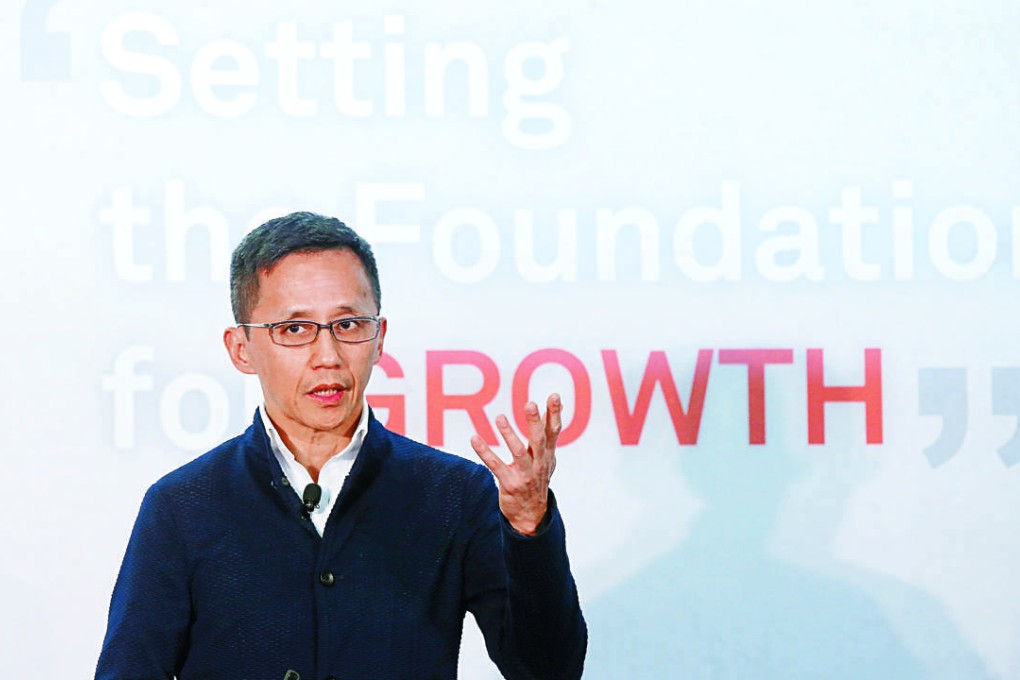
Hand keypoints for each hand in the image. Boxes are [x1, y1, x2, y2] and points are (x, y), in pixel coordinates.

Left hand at [470, 394, 561, 535]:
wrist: (531, 515)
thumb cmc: (538, 478)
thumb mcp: (547, 456)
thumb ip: (550, 431)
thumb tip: (558, 404)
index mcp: (547, 455)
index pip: (553, 431)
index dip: (554, 414)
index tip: (554, 396)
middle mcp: (539, 464)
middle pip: (538, 440)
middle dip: (534, 422)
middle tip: (530, 404)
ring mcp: (524, 475)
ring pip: (518, 452)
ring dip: (509, 434)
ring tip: (499, 417)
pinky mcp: (509, 483)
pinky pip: (495, 465)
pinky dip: (484, 451)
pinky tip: (474, 438)